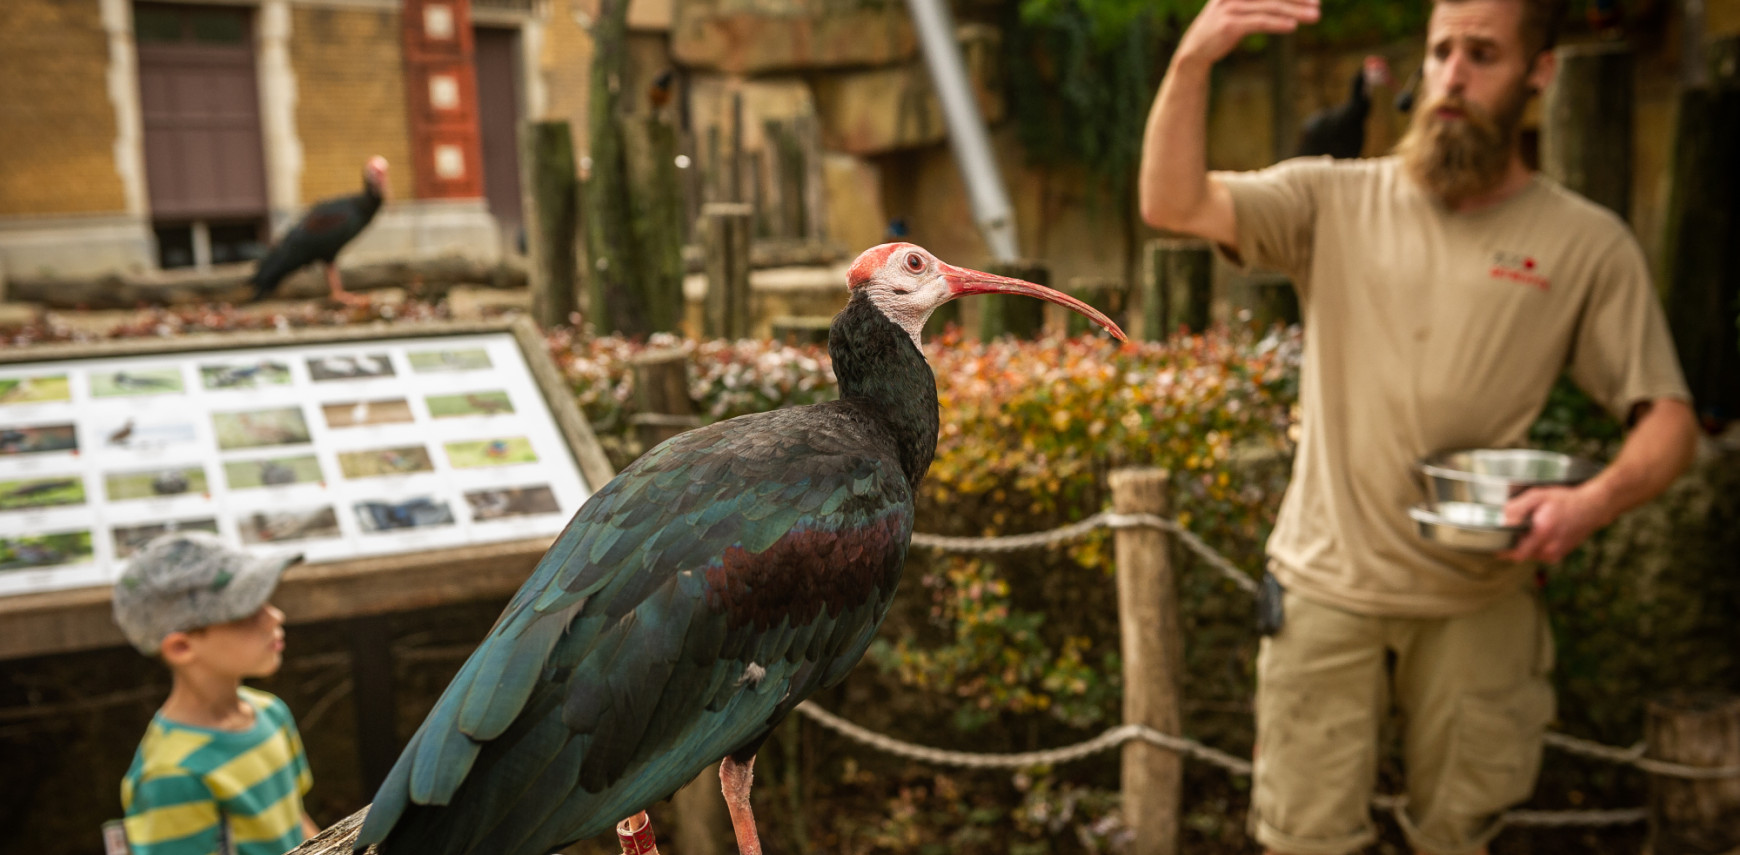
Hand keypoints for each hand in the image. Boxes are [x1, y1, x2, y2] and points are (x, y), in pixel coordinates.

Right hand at [1175, 0, 1321, 68]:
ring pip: (1270, 6)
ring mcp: (1230, 7)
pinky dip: (1277, 23)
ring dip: (1295, 11)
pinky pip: (1259, 21)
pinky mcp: (1229, 25)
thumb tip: (1287, 5)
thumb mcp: (1238, 9)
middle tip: (1318, 4)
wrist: (1195, 50)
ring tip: (1314, 17)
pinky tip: (1292, 27)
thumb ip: (1258, 3)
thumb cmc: (1222, 29)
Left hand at [1496, 484, 1610, 563]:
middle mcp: (1549, 548)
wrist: (1593, 507)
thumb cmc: (1565, 500)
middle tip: (1511, 530)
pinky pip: (1539, 554)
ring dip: (1524, 545)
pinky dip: (1535, 546)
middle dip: (1512, 544)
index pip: (1515, 554)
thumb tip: (1501, 520)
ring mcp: (1555, 554)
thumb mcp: (1538, 496)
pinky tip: (1540, 532)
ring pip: (1529, 555)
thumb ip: (1517, 508)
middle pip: (1520, 554)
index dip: (1502, 550)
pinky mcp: (1559, 555)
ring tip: (1529, 528)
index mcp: (1542, 533)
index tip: (1493, 541)